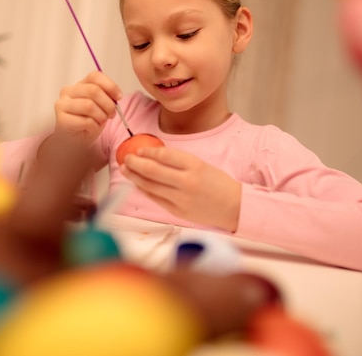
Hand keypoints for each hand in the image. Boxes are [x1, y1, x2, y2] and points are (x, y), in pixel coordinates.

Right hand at [54, 71, 121, 144]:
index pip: (95, 76)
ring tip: (101, 122)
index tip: (119, 97)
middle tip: (112, 114)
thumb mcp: (100, 107)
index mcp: (79, 85)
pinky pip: (86, 121)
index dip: (110, 86)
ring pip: (89, 106)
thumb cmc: (87, 123)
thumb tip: (117, 96)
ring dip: (101, 116)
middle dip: (108, 104)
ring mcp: (62, 105)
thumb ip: (106, 98)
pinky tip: (92, 128)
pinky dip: (94, 126)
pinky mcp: (62, 120)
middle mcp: (68, 92)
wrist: (73, 141)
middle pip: (93, 90)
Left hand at [121, 146, 241, 231]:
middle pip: (153, 170)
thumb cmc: (219, 184)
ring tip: (126, 170)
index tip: (139, 149)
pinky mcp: (177, 212)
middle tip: (126, 158)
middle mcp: (186, 182)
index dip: (148, 151)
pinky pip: (155, 199)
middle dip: (135, 163)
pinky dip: (144, 190)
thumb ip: (179, 162)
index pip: (164, 155)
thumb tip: (154, 156)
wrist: (235, 207)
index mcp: (194, 166)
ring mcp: (181, 198)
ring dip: (135, 177)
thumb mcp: (202, 165)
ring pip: (150, 186)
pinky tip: (137, 184)